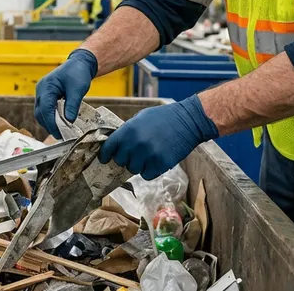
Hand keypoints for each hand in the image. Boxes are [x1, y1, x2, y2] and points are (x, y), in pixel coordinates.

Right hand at [34, 49, 98, 138]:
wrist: (79, 63)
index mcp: (46, 86)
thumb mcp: (78, 89)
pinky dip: (51, 118)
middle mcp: (41, 90)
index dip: (51, 123)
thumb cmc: (78, 73)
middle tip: (61, 136)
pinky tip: (60, 123)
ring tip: (61, 132)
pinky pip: (45, 110)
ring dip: (49, 123)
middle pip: (40, 113)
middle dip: (49, 125)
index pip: (45, 109)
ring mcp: (42, 93)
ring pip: (41, 113)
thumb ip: (72, 104)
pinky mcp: (46, 96)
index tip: (59, 134)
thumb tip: (69, 121)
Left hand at [100, 95, 219, 179]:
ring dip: (139, 165)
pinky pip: (147, 175)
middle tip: (135, 153)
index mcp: (128, 130)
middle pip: (120, 161)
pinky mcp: (160, 164)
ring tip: (148, 155)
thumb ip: (127, 131)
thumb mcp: (140, 118)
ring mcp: (148, 155)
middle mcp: (135, 144)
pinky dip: (150, 171)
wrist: (188, 121)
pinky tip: (156, 161)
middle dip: (126, 158)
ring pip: (133, 170)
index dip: (105, 155)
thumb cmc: (163, 117)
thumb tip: (116, 144)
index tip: (105, 159)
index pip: (108, 148)